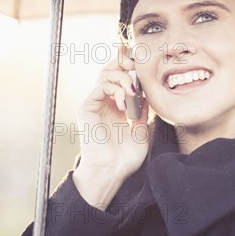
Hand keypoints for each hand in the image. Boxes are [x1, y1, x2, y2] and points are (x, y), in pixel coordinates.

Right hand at [73, 45, 148, 208]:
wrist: (111, 172)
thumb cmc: (125, 158)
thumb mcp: (141, 131)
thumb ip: (143, 112)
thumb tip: (148, 95)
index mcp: (116, 106)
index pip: (121, 76)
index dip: (132, 68)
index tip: (146, 70)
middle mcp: (103, 102)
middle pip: (110, 68)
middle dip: (125, 63)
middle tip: (138, 70)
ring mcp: (94, 104)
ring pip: (105, 73)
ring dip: (122, 77)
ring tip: (133, 92)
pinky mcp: (86, 108)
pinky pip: (100, 87)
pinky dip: (115, 90)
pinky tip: (125, 105)